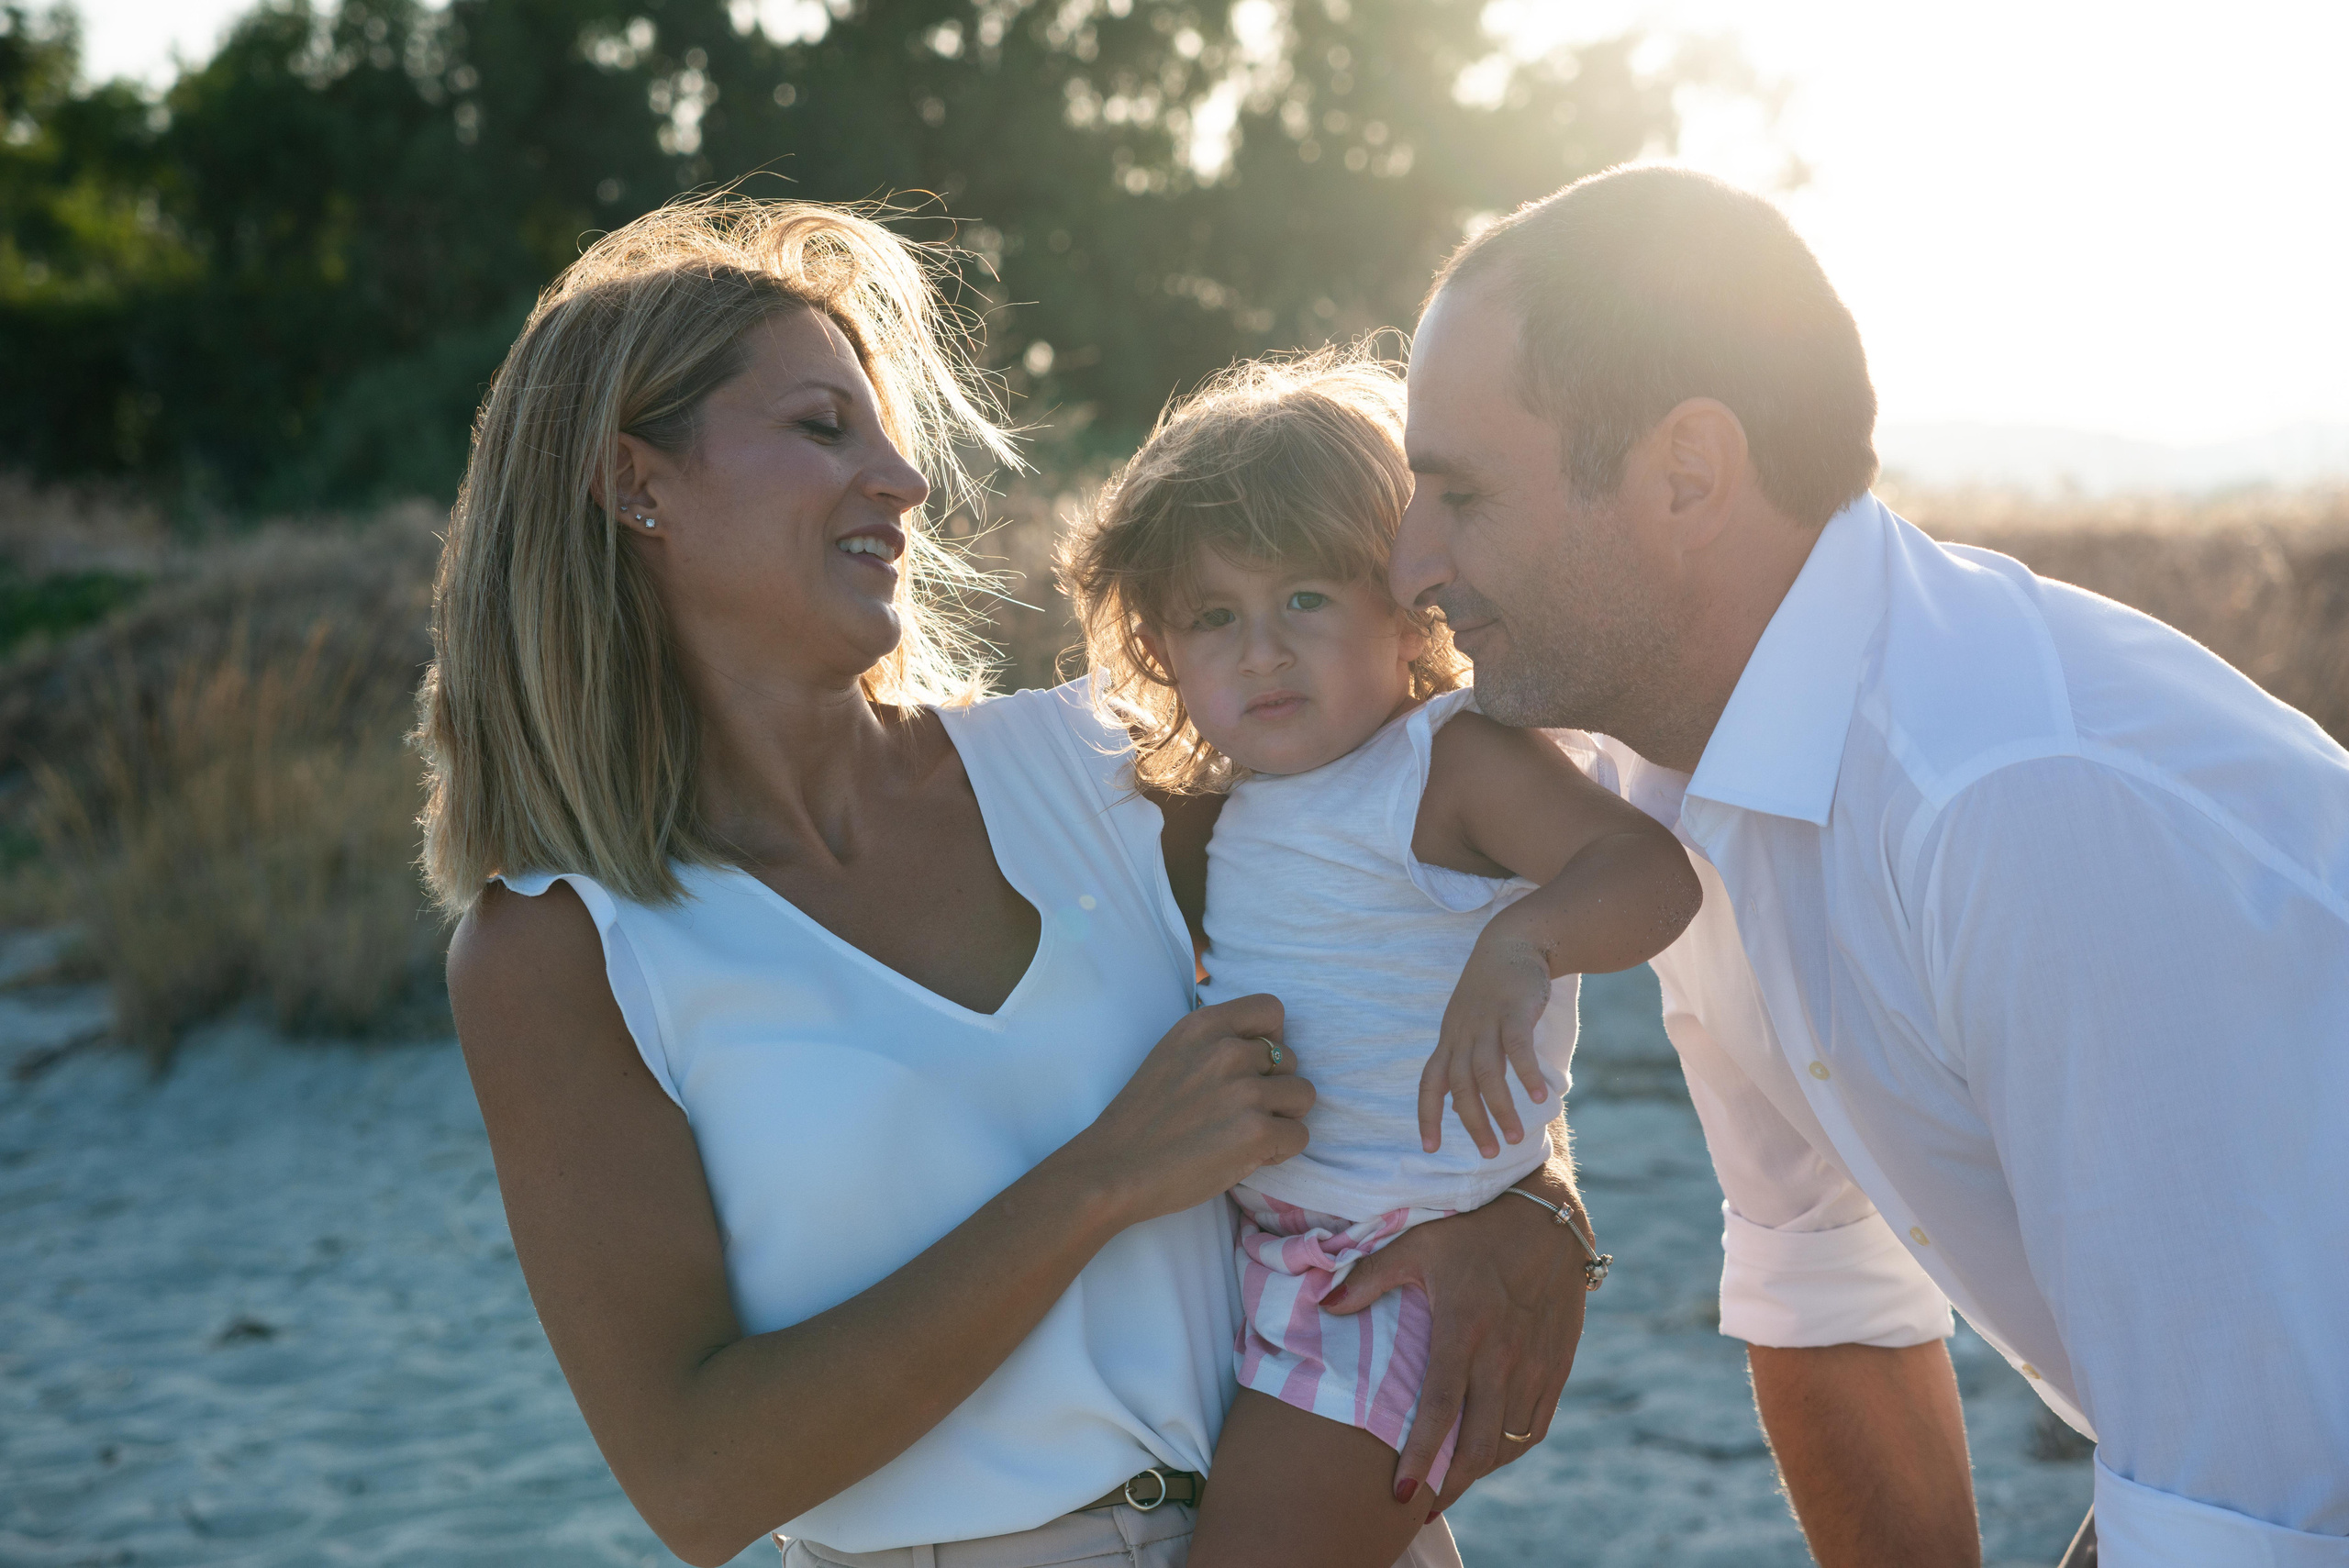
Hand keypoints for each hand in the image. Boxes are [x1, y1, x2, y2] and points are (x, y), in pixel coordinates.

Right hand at [1060, 993, 1312, 1227]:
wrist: (1114, 1169)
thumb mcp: (1173, 1052)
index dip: (1272, 1038)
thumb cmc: (1142, 1119)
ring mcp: (1244, 1091)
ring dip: (1283, 1117)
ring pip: (1303, 1095)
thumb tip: (1265, 1046)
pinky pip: (1300, 1135)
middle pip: (1291, 1058)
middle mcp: (1227, 1050)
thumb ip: (1215, 1041)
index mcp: (1204, 1024)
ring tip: (1248, 1133)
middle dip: (1274, 1086)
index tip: (1253, 1064)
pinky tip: (1249, 1155)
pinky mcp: (1257, 1132)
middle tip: (1240, 1112)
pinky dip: (1281, 1150)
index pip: (1272, 1009)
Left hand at [1323, 1169, 1589, 1517]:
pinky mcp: (1557, 1368)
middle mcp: (1505, 1355)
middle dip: (1448, 1484)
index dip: (1422, 1455)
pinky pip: (1535, 1428)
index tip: (1400, 1491)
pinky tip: (1486, 1458)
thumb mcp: (1417, 1243)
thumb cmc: (1473, 1230)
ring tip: (1446, 1488)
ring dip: (1477, 1474)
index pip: (1440, 1407)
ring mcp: (1536, 1366)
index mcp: (1465, 1328)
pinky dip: (1509, 1452)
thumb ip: (1369, 1277)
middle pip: (1479, 1443)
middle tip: (1418, 1504)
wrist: (1549, 1218)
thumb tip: (1323, 1305)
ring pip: (1508, 1444)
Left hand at [1419, 930, 1553, 1157]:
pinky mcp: (1513, 1009)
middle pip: (1459, 1084)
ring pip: (1486, 1072)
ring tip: (1516, 1137)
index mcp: (1450, 1040)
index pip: (1430, 1083)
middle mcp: (1462, 1033)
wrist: (1511, 942)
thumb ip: (1463, 1062)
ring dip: (1500, 1107)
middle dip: (1472, 1122)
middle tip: (1490, 1152)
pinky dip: (1525, 1074)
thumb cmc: (1492, 991)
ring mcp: (1486, 1021)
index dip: (1427, 1115)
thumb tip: (1457, 1105)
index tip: (1429, 1148)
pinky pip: (1517, 1048)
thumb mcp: (1469, 1027)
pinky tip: (1539, 1098)